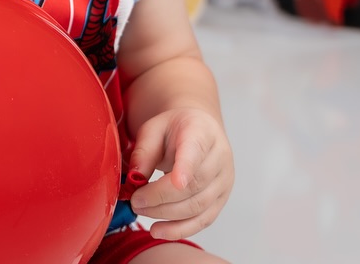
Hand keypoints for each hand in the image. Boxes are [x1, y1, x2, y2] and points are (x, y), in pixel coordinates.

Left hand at [127, 107, 233, 240]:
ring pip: (198, 206)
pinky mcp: (221, 200)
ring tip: (141, 211)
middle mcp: (219, 158)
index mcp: (201, 132)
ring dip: (166, 215)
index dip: (187, 168)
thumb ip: (144, 150)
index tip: (175, 181)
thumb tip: (135, 178)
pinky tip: (159, 230)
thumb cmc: (175, 129)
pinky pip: (203, 221)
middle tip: (135, 201)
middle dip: (161, 197)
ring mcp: (223, 181)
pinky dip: (180, 229)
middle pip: (194, 185)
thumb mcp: (154, 129)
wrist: (198, 131)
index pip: (195, 151)